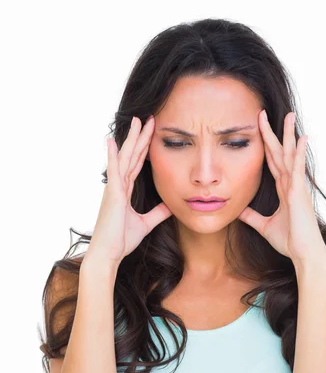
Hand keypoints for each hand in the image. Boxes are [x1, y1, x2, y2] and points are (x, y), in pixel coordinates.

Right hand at [86, 115, 171, 268]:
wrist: (108, 254)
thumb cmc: (121, 241)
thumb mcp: (145, 224)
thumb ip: (157, 213)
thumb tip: (170, 205)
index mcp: (125, 191)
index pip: (138, 164)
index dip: (144, 148)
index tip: (151, 132)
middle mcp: (118, 186)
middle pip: (132, 156)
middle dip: (140, 137)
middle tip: (148, 118)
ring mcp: (114, 189)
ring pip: (125, 158)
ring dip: (131, 140)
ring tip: (136, 121)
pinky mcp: (112, 195)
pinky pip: (114, 171)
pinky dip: (113, 156)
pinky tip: (112, 141)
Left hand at [238, 109, 325, 267]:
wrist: (303, 254)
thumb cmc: (289, 241)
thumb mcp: (263, 226)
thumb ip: (252, 216)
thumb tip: (237, 211)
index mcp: (283, 189)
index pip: (272, 161)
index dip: (265, 145)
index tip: (259, 128)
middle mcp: (290, 184)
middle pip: (280, 153)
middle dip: (272, 133)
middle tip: (265, 113)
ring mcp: (296, 187)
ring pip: (290, 155)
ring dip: (289, 136)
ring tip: (289, 116)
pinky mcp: (299, 193)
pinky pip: (297, 170)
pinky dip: (298, 154)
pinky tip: (301, 138)